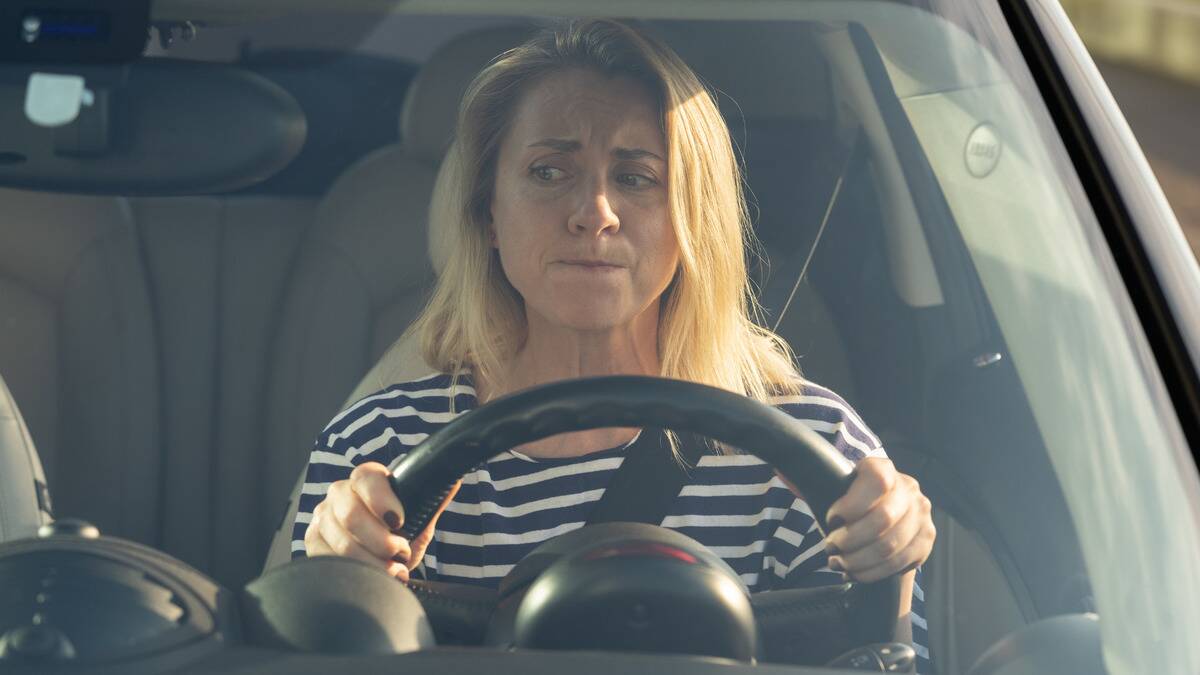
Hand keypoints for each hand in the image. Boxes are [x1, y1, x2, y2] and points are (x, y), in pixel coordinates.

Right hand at [304, 461, 459, 580]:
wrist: (379, 558)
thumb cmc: (399, 534)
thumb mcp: (417, 520)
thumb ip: (431, 503)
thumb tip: (453, 481)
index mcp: (364, 479)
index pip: (366, 478)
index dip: (382, 499)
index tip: (399, 521)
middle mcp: (338, 495)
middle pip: (350, 514)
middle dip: (381, 540)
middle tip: (401, 553)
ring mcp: (321, 519)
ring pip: (342, 544)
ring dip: (374, 562)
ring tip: (395, 571)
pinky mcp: (313, 545)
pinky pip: (331, 563)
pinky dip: (358, 574)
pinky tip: (375, 579)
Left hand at [822, 458, 934, 582]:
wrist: (881, 514)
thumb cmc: (852, 502)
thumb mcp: (841, 488)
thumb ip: (832, 491)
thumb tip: (803, 487)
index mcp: (885, 469)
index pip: (876, 482)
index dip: (851, 505)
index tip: (831, 519)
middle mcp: (909, 488)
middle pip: (883, 519)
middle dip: (850, 539)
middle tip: (830, 547)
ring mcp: (921, 514)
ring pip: (889, 546)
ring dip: (857, 560)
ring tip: (837, 563)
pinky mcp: (926, 539)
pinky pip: (898, 563)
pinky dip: (871, 573)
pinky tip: (854, 573)